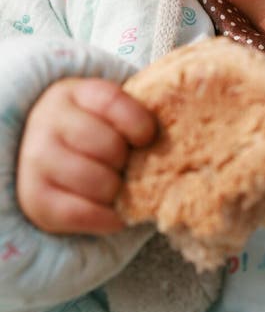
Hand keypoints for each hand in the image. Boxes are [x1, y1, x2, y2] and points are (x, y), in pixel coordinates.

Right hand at [17, 77, 155, 234]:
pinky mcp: (34, 199)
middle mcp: (48, 123)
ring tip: (119, 186)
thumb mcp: (105, 108)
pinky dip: (107, 218)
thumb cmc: (90, 128)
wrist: (41, 150)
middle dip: (128, 161)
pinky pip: (82, 214)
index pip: (112, 101)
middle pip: (109, 146)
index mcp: (72, 93)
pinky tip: (115, 211)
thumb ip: (134, 112)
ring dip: (118, 190)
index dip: (139, 121)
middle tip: (129, 165)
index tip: (149, 136)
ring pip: (98, 182)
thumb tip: (183, 126)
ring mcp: (36, 161)